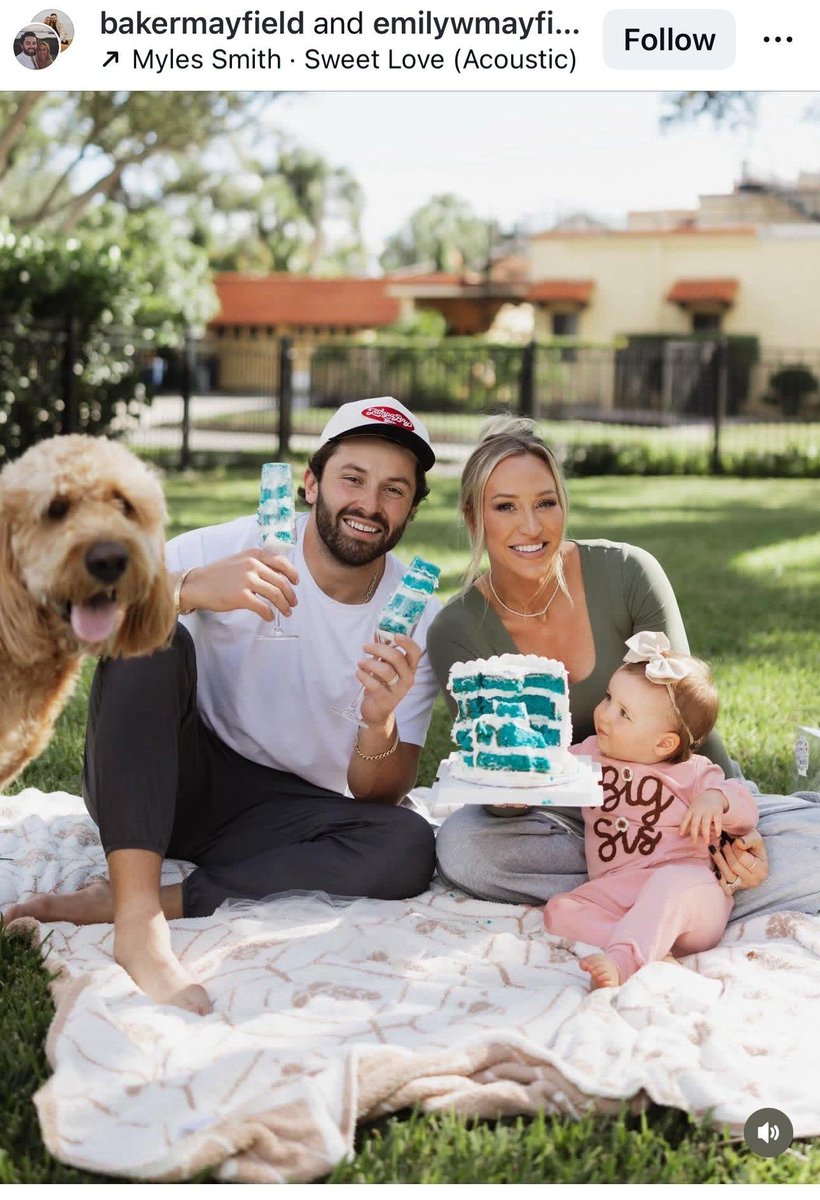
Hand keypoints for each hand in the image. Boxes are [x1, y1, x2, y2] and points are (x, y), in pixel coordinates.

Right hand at [179, 549, 298, 620]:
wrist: (196, 584)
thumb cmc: (218, 574)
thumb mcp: (239, 560)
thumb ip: (257, 564)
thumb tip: (278, 575)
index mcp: (253, 554)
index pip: (281, 562)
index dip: (292, 573)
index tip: (296, 582)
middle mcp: (252, 565)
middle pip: (281, 581)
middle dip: (290, 595)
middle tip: (293, 603)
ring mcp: (246, 580)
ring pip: (275, 594)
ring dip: (284, 605)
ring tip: (286, 612)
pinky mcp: (240, 596)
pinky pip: (263, 607)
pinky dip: (269, 614)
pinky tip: (269, 617)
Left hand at [357, 633, 419, 728]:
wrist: (378, 711)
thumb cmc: (382, 684)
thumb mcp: (385, 667)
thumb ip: (383, 652)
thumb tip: (377, 632)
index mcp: (410, 668)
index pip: (415, 652)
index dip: (407, 641)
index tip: (394, 635)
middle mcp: (408, 679)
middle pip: (397, 657)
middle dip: (379, 649)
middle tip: (365, 646)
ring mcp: (398, 691)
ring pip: (385, 670)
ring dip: (369, 663)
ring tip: (360, 662)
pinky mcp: (386, 700)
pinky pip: (374, 684)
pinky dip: (363, 675)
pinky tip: (358, 673)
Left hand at [678, 788, 725, 843]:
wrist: (713, 794)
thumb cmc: (701, 805)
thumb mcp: (693, 808)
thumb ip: (689, 819)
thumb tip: (682, 833)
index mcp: (692, 809)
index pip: (685, 818)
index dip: (682, 826)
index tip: (680, 834)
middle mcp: (699, 810)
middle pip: (695, 823)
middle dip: (694, 833)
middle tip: (694, 842)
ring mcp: (708, 811)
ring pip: (705, 823)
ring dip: (705, 834)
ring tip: (706, 842)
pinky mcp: (717, 811)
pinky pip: (717, 821)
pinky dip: (717, 829)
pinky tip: (717, 835)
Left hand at [710, 829, 767, 896]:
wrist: (748, 853)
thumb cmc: (751, 844)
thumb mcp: (754, 838)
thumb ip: (748, 840)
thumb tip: (738, 843)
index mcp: (762, 870)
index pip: (743, 858)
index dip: (735, 848)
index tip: (732, 839)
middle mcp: (754, 881)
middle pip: (734, 866)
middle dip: (726, 852)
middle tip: (720, 841)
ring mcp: (743, 886)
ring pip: (727, 875)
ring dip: (718, 860)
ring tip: (713, 848)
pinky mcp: (734, 888)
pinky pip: (725, 888)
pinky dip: (719, 880)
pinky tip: (714, 870)